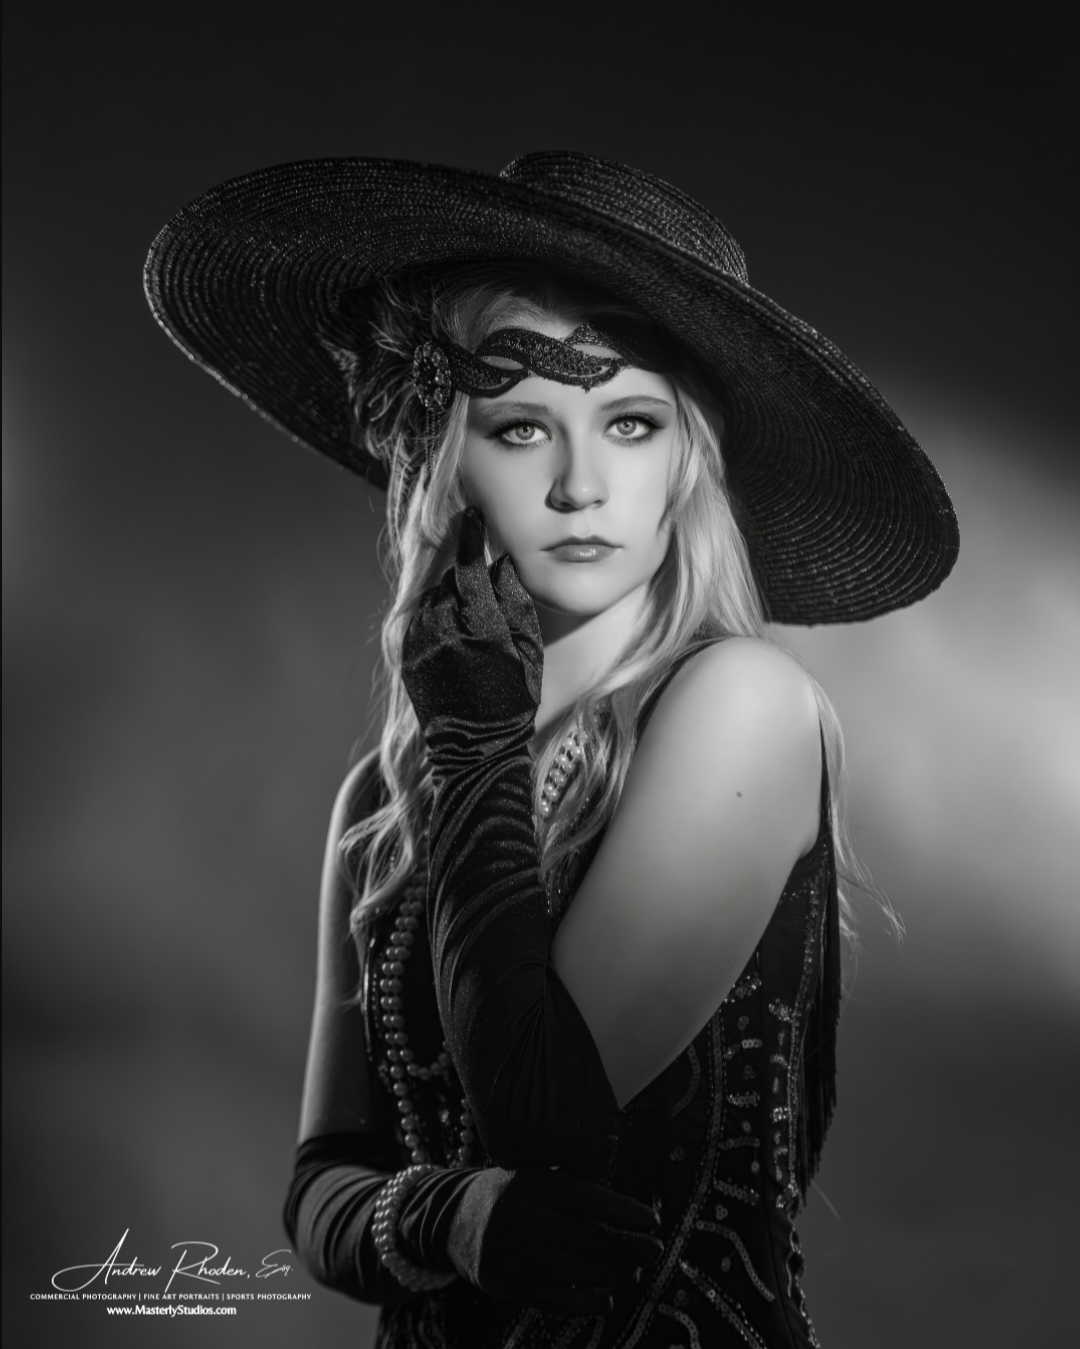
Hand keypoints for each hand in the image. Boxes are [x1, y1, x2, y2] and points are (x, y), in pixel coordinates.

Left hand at [402, 511, 542, 769]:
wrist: (475, 747)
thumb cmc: (513, 700)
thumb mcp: (528, 650)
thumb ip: (514, 601)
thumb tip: (501, 562)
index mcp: (479, 627)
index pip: (469, 566)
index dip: (471, 536)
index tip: (473, 515)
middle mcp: (443, 631)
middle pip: (448, 579)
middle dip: (463, 569)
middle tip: (476, 565)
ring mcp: (420, 644)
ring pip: (430, 596)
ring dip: (448, 592)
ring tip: (469, 608)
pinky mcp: (406, 656)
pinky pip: (418, 619)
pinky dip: (434, 613)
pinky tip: (452, 626)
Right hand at [445, 1166, 662, 1315]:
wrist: (454, 1219)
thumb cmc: (510, 1191)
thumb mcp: (539, 1172)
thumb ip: (579, 1163)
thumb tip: (613, 1139)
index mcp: (535, 1186)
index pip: (588, 1197)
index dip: (625, 1210)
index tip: (654, 1219)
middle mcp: (525, 1220)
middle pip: (588, 1238)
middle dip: (628, 1246)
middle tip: (655, 1249)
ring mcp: (515, 1256)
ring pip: (576, 1273)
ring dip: (613, 1274)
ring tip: (636, 1271)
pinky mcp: (508, 1286)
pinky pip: (555, 1301)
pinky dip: (585, 1302)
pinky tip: (607, 1298)